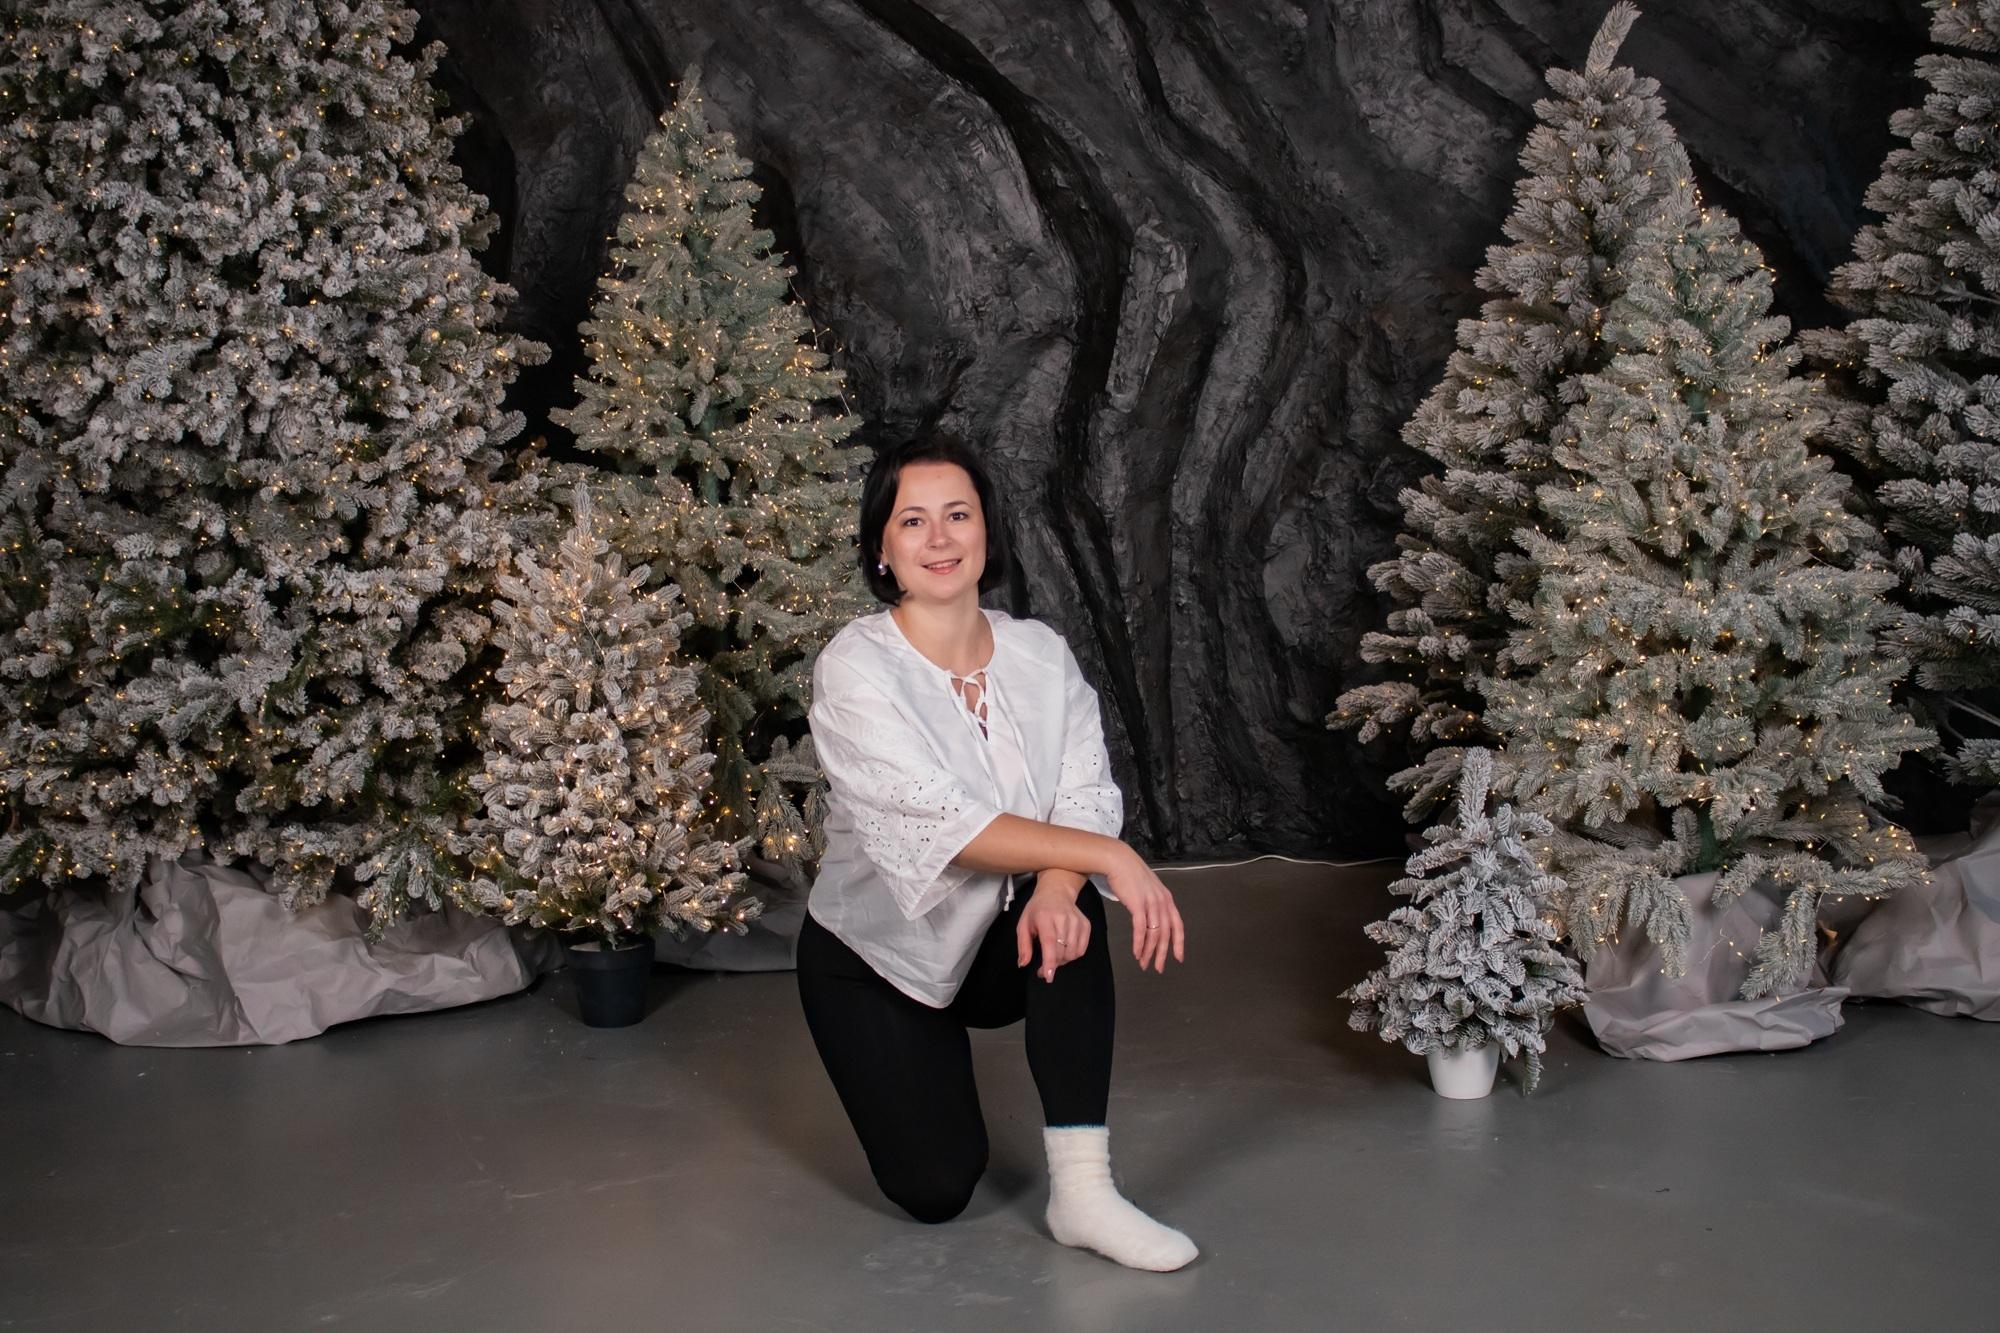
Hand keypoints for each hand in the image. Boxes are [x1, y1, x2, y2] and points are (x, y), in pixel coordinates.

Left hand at [1016, 873, 1089, 982]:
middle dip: (1052, 965)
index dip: (1049, 961)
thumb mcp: (1023, 924)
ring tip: (1054, 954)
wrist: (1056, 893)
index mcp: (1045, 918)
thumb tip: (1023, 964)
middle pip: (1061, 952)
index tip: (1048, 975)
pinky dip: (1073, 954)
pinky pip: (1081, 950)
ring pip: (1072, 953)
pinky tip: (1064, 948)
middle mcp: (1063, 919)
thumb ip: (1023, 945)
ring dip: (1063, 960)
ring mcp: (1076, 922)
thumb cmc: (1037, 910)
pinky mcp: (1086, 925)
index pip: (1050, 943)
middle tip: (1044, 967)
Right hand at [1105, 847, 1184, 972]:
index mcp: (1167, 899)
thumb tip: (1153, 918)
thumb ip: (1154, 903)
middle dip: (1163, 954)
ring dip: (1148, 951)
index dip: (1179, 943)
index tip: (1179, 958)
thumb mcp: (1148, 888)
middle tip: (1159, 968)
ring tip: (1143, 962)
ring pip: (1154, 934)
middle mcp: (1162, 902)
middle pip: (1166, 934)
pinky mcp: (1137, 904)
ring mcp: (1151, 903)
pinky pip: (1140, 929)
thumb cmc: (1130, 874)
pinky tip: (1136, 952)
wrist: (1118, 860)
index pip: (1178, 926)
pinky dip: (1139, 943)